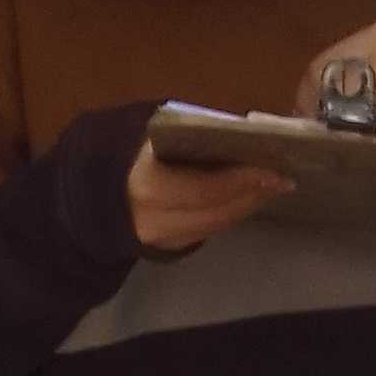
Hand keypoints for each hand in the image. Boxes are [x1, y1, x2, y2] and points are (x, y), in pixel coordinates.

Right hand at [127, 143, 292, 253]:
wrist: (93, 193)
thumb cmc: (123, 156)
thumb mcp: (147, 136)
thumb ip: (184, 134)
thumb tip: (234, 129)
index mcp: (149, 187)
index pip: (206, 189)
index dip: (241, 181)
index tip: (273, 171)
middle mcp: (157, 220)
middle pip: (218, 212)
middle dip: (252, 195)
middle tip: (283, 180)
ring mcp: (163, 238)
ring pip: (216, 225)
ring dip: (246, 206)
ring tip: (271, 187)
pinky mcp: (169, 245)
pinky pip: (208, 230)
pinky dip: (230, 214)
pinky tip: (247, 199)